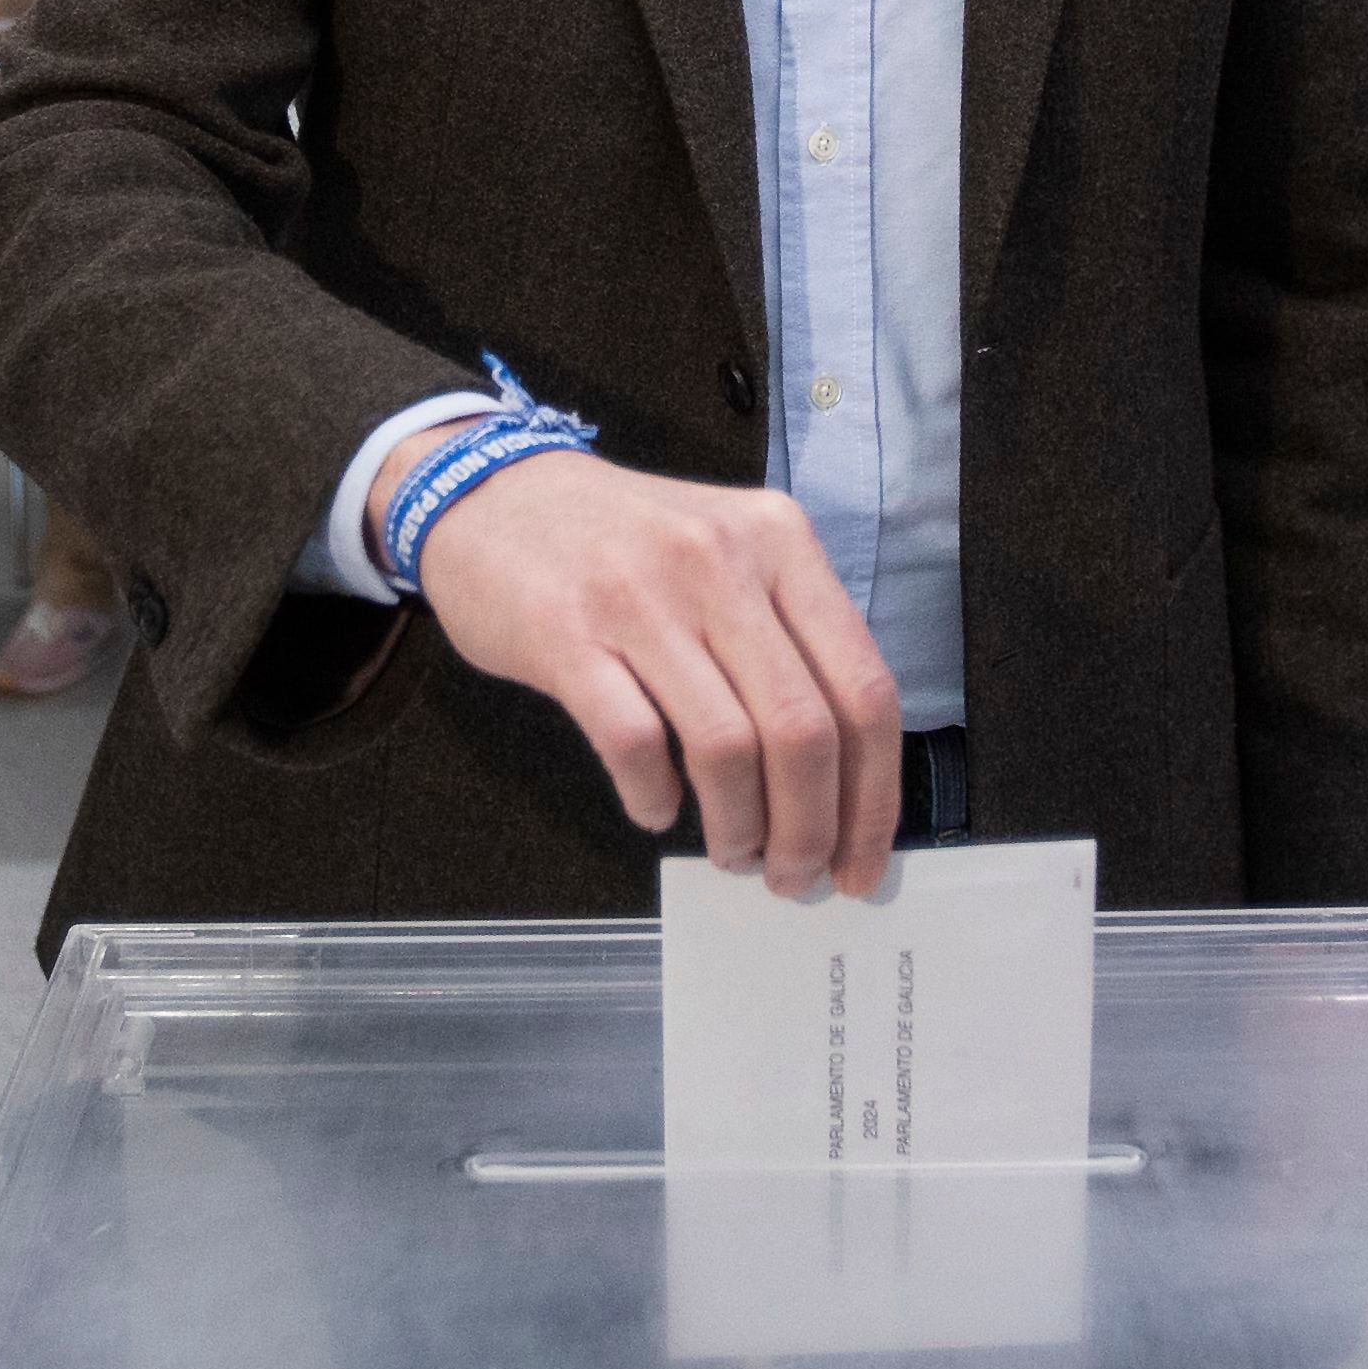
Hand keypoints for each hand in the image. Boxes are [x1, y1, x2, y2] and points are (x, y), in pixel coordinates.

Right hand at [403, 440, 902, 898]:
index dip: (874, 795)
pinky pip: (634, 742)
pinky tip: (656, 807)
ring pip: (727, 747)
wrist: (493, 492)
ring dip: (739, 827)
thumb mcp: (730, 551)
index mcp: (781, 542)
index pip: (863, 687)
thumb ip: (788, 638)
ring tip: (733, 851)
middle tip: (795, 876)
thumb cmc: (624, 542)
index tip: (861, 858)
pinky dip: (654, 797)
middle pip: (803, 730)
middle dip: (811, 829)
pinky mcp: (566, 634)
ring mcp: (641, 596)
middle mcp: (720, 561)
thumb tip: (840, 775)